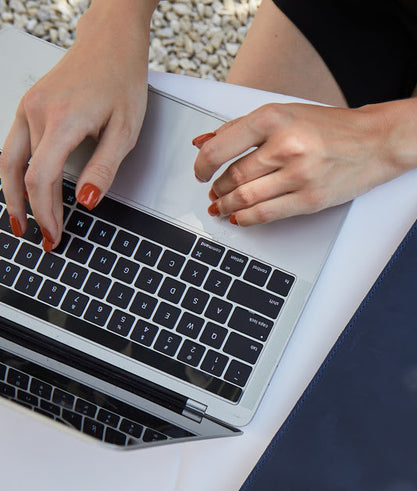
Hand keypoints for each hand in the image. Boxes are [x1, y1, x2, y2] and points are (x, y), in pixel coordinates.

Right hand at [0, 12, 149, 248]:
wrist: (110, 44)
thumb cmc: (122, 82)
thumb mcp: (126, 132)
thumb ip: (104, 169)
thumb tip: (88, 202)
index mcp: (62, 121)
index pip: (41, 179)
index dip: (45, 212)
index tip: (54, 236)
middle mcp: (36, 112)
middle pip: (20, 174)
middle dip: (29, 211)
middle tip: (41, 240)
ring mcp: (28, 107)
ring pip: (9, 160)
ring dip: (14, 194)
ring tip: (23, 221)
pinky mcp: (28, 105)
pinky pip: (14, 146)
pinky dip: (16, 173)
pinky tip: (24, 190)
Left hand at [193, 102, 404, 224]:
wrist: (374, 142)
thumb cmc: (331, 128)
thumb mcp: (285, 114)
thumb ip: (243, 128)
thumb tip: (205, 143)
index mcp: (274, 118)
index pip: (222, 147)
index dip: (202, 165)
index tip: (199, 172)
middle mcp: (286, 146)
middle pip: (234, 176)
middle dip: (218, 188)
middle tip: (213, 192)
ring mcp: (299, 175)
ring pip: (247, 198)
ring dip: (228, 205)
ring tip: (221, 206)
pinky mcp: (310, 199)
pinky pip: (268, 214)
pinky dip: (248, 218)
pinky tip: (240, 217)